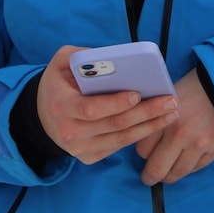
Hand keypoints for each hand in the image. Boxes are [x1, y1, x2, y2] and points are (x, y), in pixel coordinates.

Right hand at [36, 46, 179, 164]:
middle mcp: (70, 132)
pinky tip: (156, 123)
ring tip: (171, 113)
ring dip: (150, 126)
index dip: (116, 103)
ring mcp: (80, 148)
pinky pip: (119, 146)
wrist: (42, 116)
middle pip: (114, 124)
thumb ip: (81, 55)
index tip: (138, 94)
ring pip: (121, 139)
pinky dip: (139, 135)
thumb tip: (110, 58)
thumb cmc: (57, 84)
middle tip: (170, 102)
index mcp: (62, 106)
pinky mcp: (89, 157)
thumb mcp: (60, 62)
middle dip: (146, 113)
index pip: (92, 109)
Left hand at [136, 68, 213, 185]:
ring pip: (176, 174)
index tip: (146, 154)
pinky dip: (189, 166)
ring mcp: (200, 145)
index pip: (142, 150)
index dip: (143, 153)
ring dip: (170, 174)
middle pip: (156, 169)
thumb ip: (155, 120)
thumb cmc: (192, 89)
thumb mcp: (167, 98)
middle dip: (149, 176)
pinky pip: (196, 169)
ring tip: (168, 171)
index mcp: (165, 118)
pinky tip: (187, 158)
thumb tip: (141, 140)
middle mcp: (182, 134)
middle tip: (149, 177)